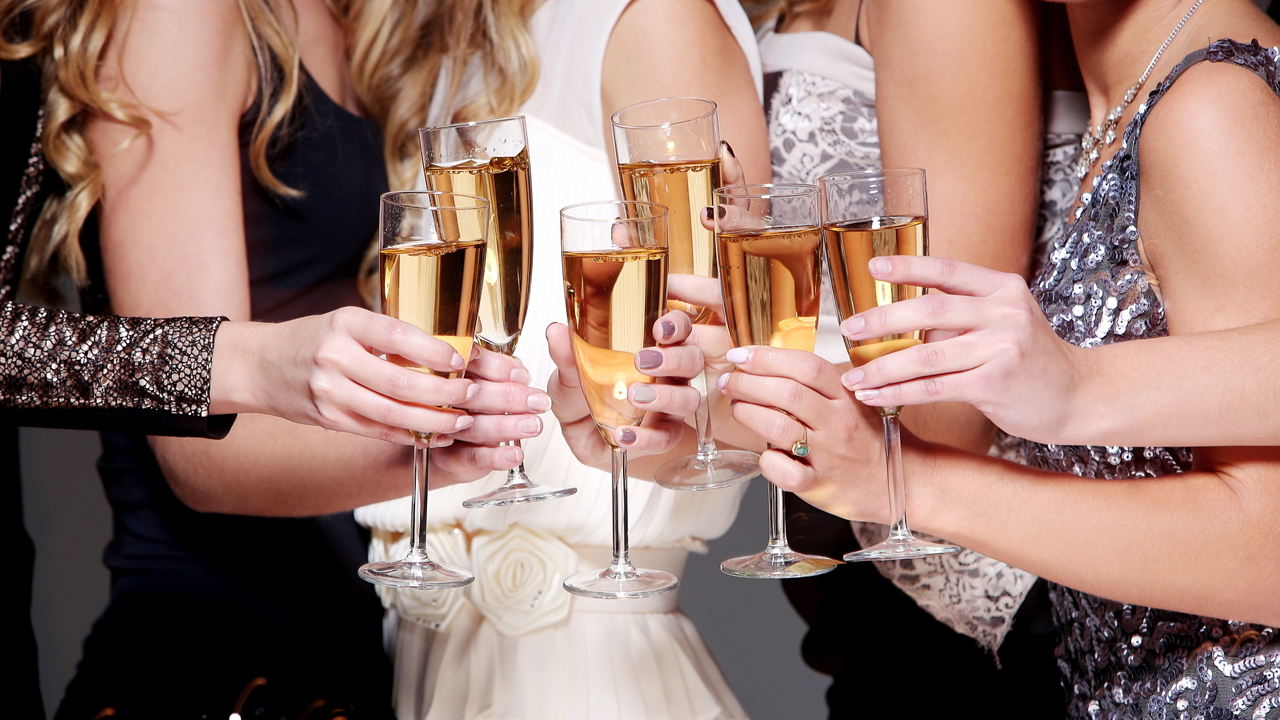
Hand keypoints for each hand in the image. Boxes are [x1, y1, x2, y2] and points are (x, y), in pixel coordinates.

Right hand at [210, 307, 548, 447]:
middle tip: (476, 397)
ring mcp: (329, 392)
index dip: (433, 351)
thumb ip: (391, 336)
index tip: (463, 360)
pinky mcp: (329, 420)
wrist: (261, 365)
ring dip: (434, 421)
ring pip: (392, 413)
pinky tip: (437, 435)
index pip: (396, 336)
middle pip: (400, 382)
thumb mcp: (349, 323)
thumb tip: (450, 351)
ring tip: (464, 422)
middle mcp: (334, 357)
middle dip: (446, 394)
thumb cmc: (315, 339)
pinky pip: (379, 430)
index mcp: (345, 324)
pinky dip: (412, 434)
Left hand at [546, 311, 702, 470]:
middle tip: (643, 360)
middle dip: (674, 359)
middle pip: (692, 360)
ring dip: (665, 396)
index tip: (659, 327)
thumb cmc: (584, 395)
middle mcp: (669, 374)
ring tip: (635, 396)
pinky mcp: (663, 434)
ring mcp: (670, 405)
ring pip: (688, 399)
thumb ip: (567, 354)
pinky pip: (666, 437)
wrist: (580, 432)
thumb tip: (556, 331)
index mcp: (654, 348)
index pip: (678, 329)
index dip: (676, 325)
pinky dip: (647, 437)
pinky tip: (625, 434)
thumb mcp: (569, 373)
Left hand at [717, 345, 890, 522]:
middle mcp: (838, 422)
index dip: (767, 357)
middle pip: (788, 393)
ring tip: (737, 406)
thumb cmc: (867, 439)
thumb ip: (819, 383)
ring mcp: (830, 454)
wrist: (900, 483)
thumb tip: (770, 362)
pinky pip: (786, 472)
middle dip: (748, 382)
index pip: (805, 366)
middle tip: (729, 381)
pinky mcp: (820, 484)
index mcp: (847, 395)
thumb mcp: (851, 400)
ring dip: (749, 413)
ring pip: (779, 427)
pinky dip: (767, 461)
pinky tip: (764, 453)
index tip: (741, 354)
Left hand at [836, 256, 1086, 444]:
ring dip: (882, 366)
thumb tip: (903, 318)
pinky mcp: (995, 384)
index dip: (909, 266)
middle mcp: (1004, 312)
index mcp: (1003, 289)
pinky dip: (899, 392)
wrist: (1081, 396)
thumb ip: (965, 314)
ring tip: (854, 375)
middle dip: (883, 319)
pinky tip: (876, 396)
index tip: (873, 267)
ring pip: (926, 355)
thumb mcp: (1007, 320)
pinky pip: (935, 387)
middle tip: (850, 328)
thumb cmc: (1033, 360)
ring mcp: (1002, 348)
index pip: (948, 269)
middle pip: (930, 309)